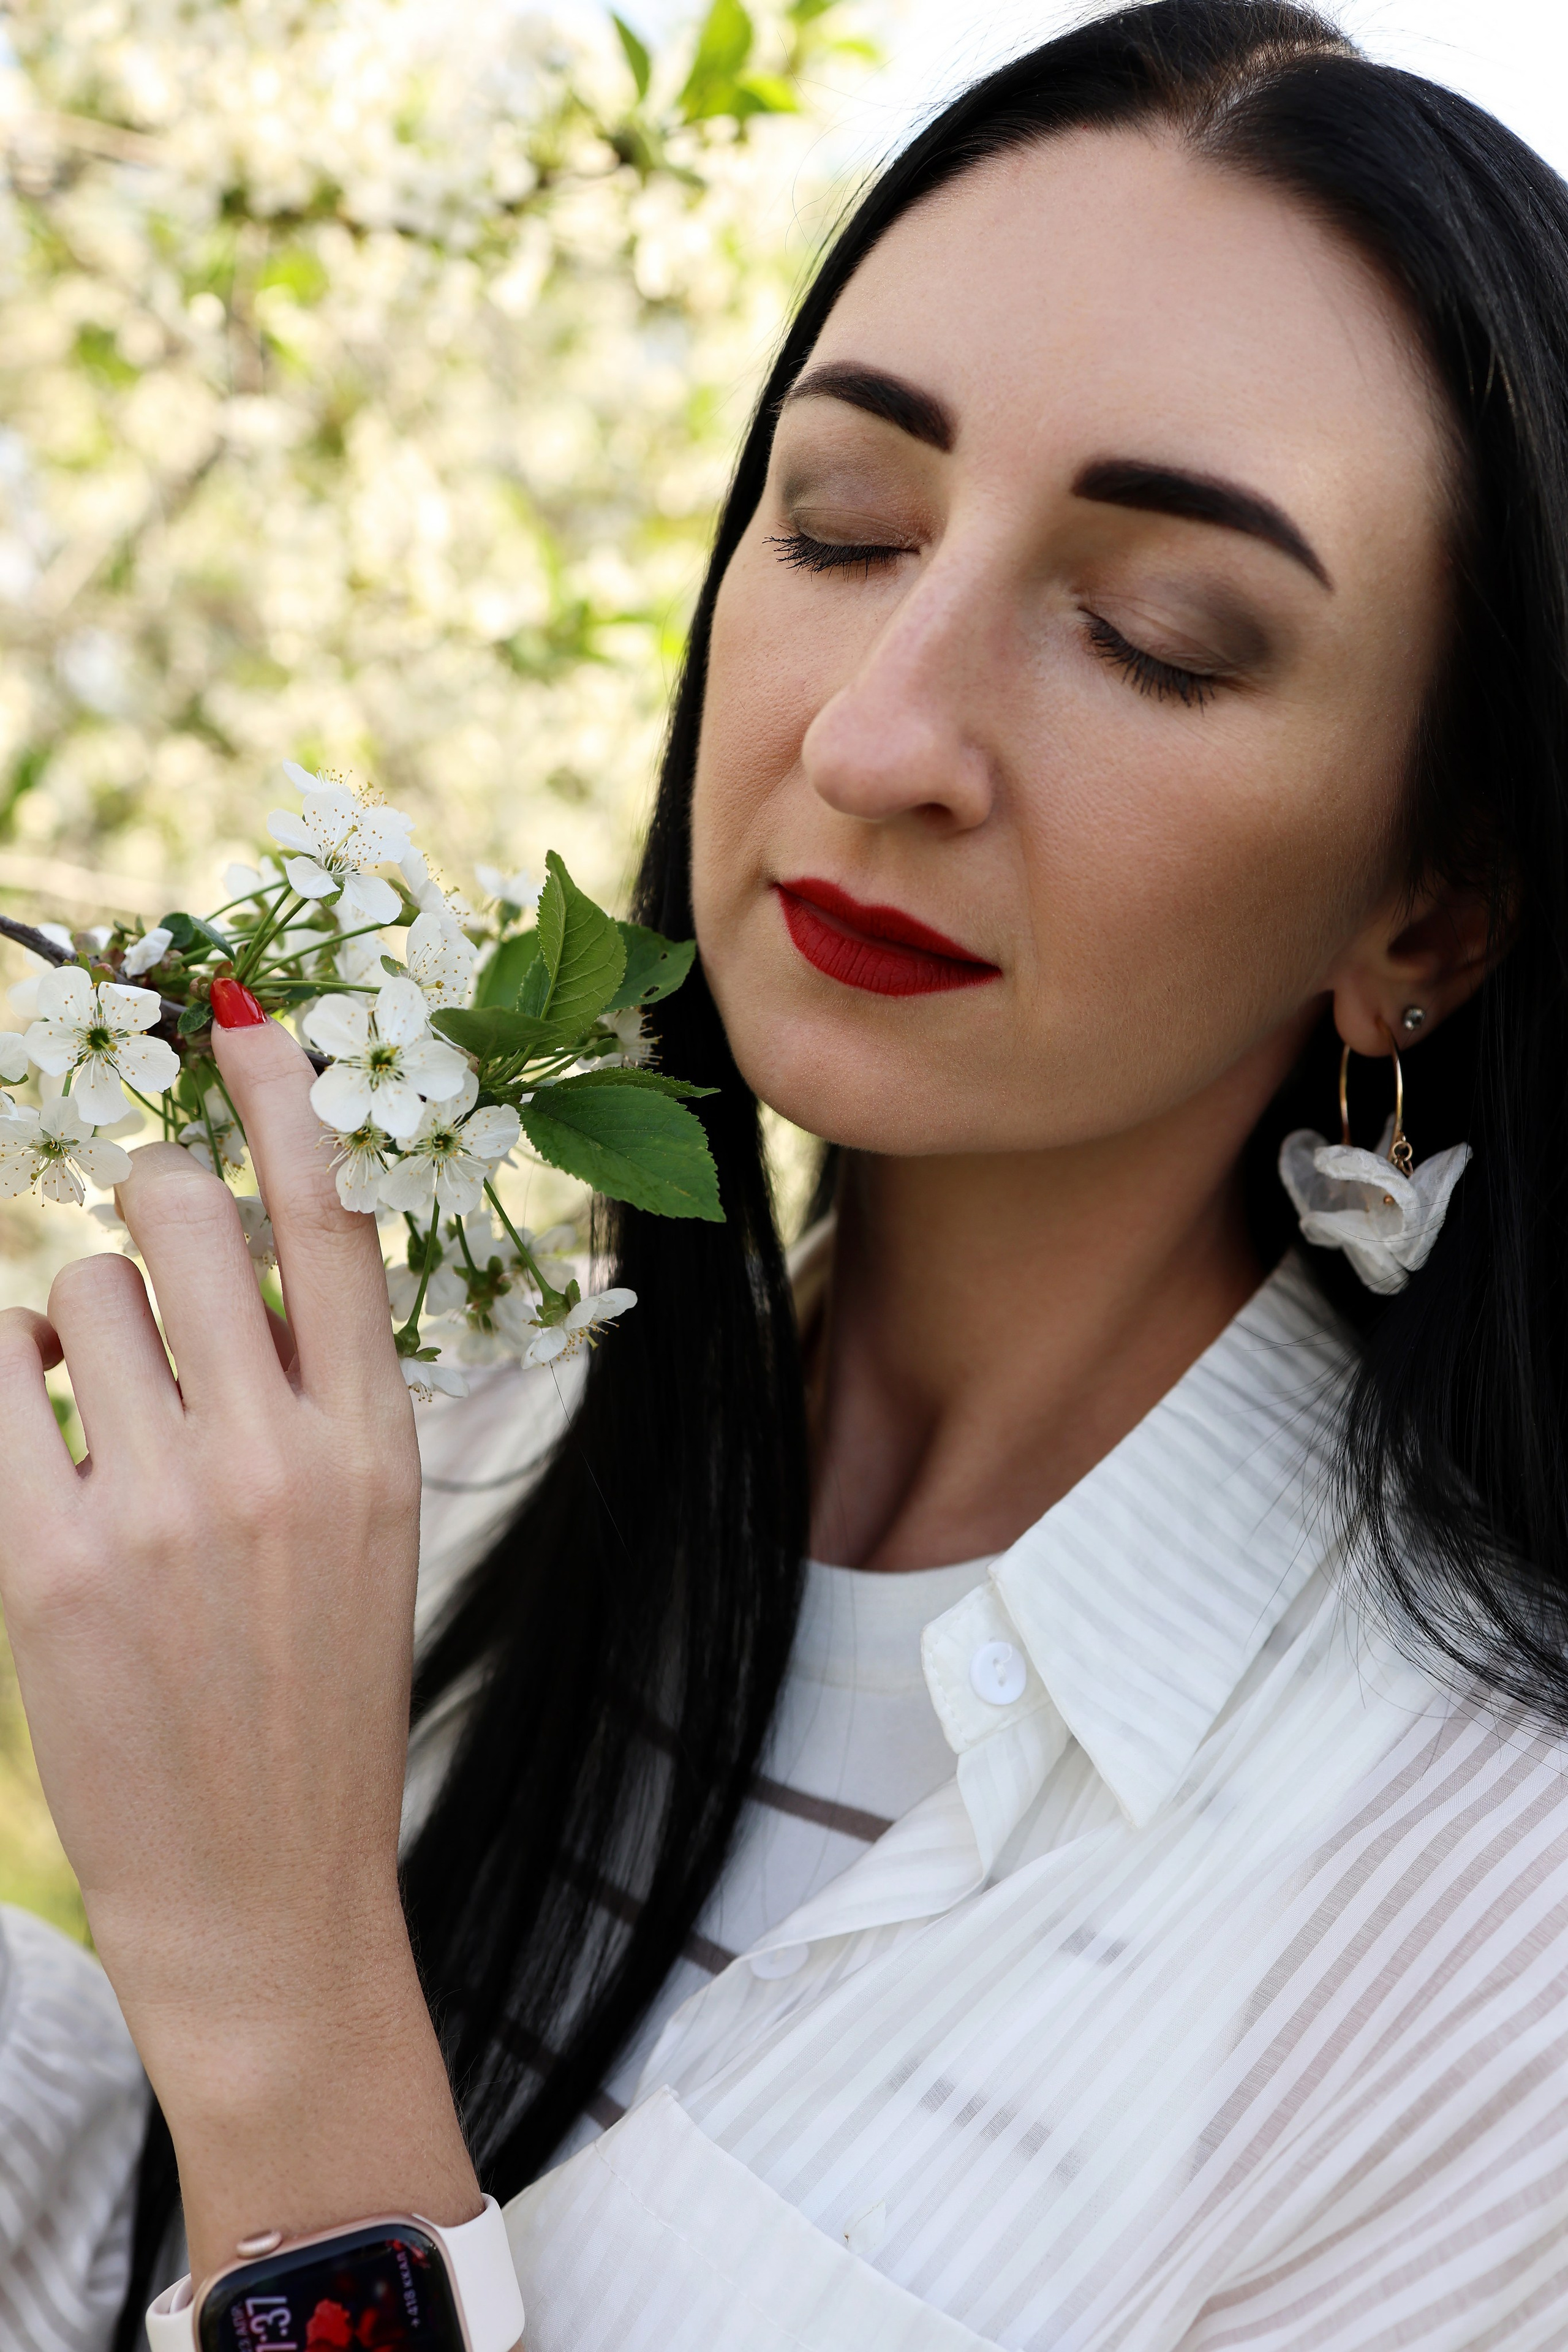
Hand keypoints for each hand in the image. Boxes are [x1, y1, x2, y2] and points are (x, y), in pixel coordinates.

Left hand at [0, 1014, 479, 2285]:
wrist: (269, 1892)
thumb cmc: (312, 1699)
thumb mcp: (364, 1528)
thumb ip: (313, 1392)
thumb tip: (210, 1255)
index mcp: (379, 1438)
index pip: (331, 1216)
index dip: (282, 1092)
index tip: (235, 1003)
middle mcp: (284, 1451)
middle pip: (186, 1211)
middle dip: (142, 1193)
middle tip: (137, 1238)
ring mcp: (168, 1503)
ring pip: (75, 1287)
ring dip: (65, 1314)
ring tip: (89, 1398)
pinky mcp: (52, 1560)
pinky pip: (0, 1374)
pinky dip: (7, 1368)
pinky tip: (38, 1419)